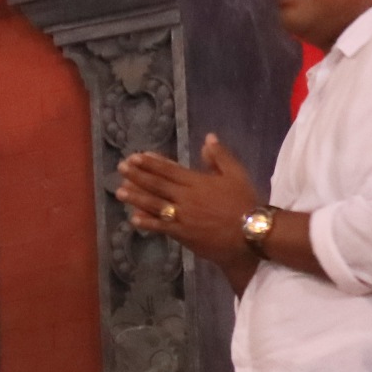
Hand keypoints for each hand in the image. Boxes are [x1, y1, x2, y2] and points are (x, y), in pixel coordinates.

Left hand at [115, 134, 258, 266]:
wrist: (251, 233)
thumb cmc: (245, 202)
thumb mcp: (237, 174)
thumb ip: (221, 156)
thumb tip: (208, 138)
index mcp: (198, 182)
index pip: (170, 169)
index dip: (151, 163)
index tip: (136, 156)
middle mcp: (186, 197)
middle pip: (158, 185)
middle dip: (138, 175)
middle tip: (121, 167)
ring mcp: (183, 216)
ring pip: (155, 204)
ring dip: (136, 197)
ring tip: (119, 191)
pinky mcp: (183, 234)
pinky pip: (162, 227)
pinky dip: (148, 223)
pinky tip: (133, 219)